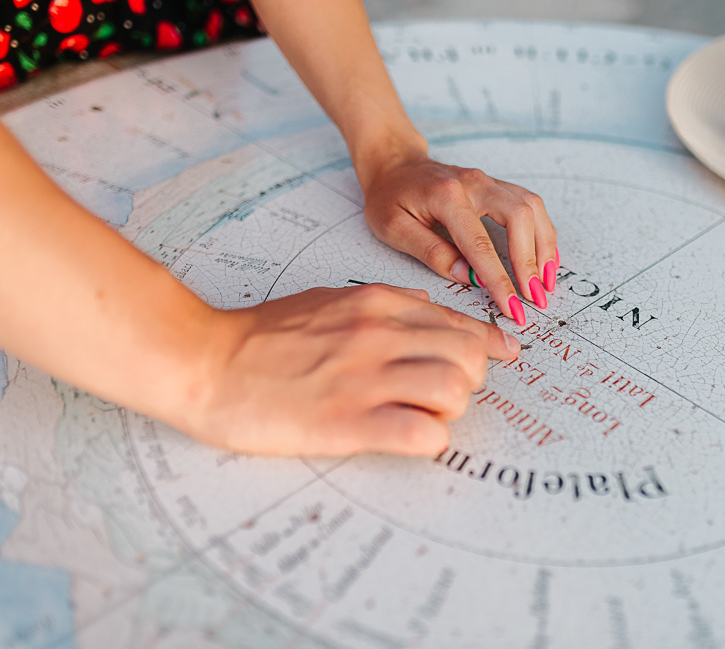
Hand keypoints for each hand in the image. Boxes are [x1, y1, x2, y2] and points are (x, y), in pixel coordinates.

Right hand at [181, 283, 519, 455]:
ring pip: (455, 391)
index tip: (503, 356)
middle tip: (444, 394)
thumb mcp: (327, 299)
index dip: (489, 344)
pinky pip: (423, 434)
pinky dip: (429, 440)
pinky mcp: (348, 423)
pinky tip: (409, 438)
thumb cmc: (261, 336)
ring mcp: (364, 379)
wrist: (205, 362)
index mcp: (376, 305)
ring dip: (450, 410)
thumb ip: (382, 302)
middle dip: (470, 380)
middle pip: (469, 357)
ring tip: (424, 416)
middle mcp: (378, 336)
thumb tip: (425, 305)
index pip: (459, 322)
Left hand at [360, 151, 558, 325]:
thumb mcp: (394, 228)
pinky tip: (545, 259)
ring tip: (546, 283)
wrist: (393, 162)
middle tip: (536, 298)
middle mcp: (475, 183)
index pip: (480, 244)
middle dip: (532, 262)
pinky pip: (531, 206)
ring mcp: (490, 181)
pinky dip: (542, 233)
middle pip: (520, 217)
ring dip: (545, 247)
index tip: (513, 307)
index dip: (500, 279)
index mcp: (447, 196)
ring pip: (532, 208)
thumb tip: (469, 277)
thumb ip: (431, 252)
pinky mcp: (498, 186)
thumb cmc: (389, 197)